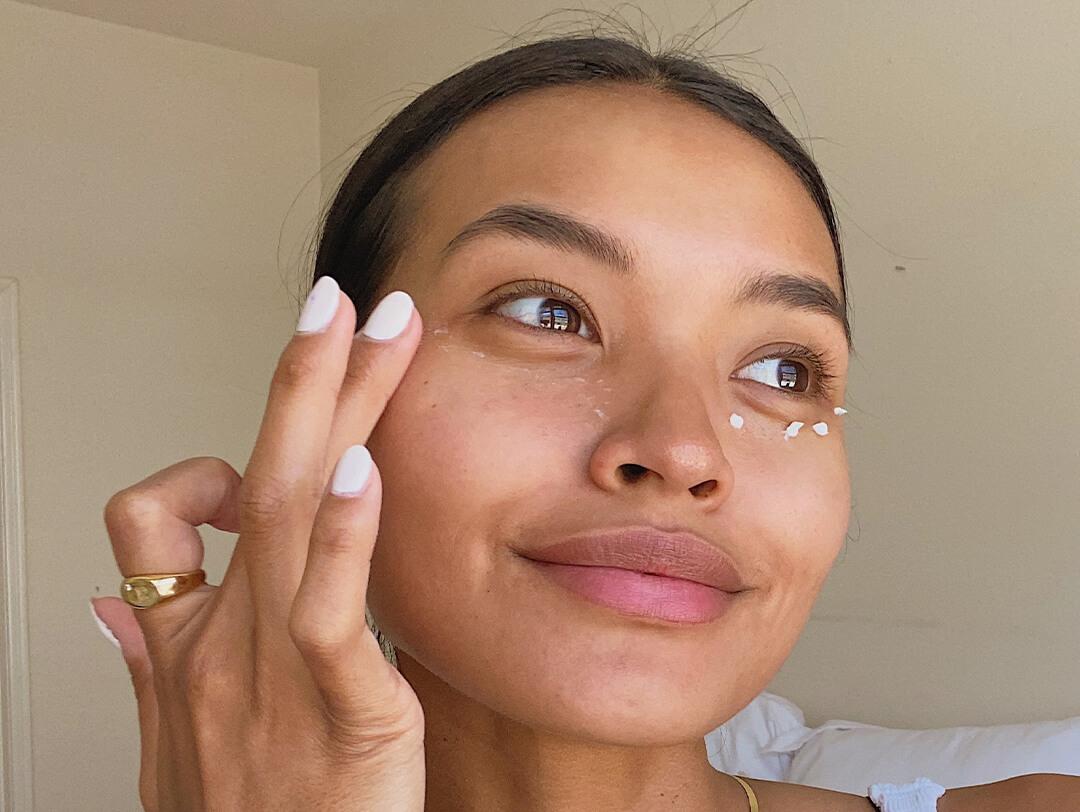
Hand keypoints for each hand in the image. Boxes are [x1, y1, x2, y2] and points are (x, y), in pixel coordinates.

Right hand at [94, 279, 425, 810]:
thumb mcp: (175, 748)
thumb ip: (148, 663)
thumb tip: (117, 600)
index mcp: (192, 644)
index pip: (156, 519)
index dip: (196, 472)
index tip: (252, 469)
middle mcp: (224, 642)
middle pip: (252, 477)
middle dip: (298, 376)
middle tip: (336, 300)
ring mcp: (273, 670)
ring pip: (289, 511)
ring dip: (331, 407)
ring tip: (372, 330)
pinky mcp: (339, 710)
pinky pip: (327, 610)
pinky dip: (340, 535)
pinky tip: (359, 470)